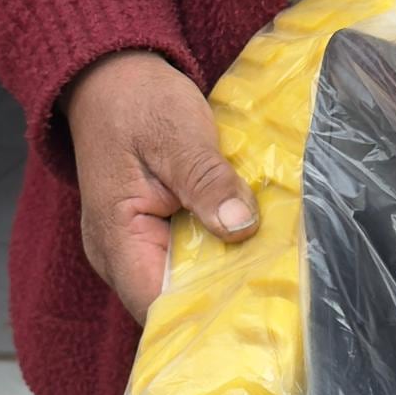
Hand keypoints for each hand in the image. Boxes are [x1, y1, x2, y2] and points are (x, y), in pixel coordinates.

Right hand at [65, 50, 256, 321]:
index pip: (159, 308)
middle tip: (282, 301)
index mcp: (116, 241)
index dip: (207, 318)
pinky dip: (221, 256)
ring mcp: (135, 248)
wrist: (113, 76)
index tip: (258, 314)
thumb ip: (207, 181)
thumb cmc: (138, 101)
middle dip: (226, 304)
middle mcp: (119, 257)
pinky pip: (190, 261)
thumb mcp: (178, 133)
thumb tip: (240, 226)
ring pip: (186, 285)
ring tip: (279, 281)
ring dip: (227, 280)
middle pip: (175, 305)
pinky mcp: (154, 235)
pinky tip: (258, 252)